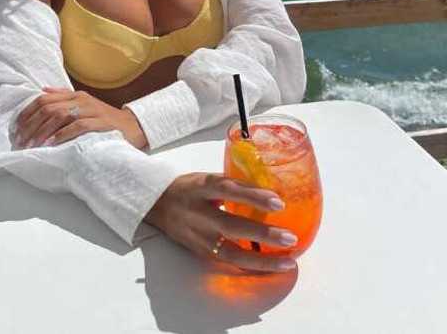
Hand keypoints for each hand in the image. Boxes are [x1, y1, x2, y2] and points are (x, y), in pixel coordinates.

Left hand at [14, 87, 148, 149]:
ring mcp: (92, 110)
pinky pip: (77, 126)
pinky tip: (51, 143)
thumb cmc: (105, 119)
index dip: (27, 113)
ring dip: (43, 131)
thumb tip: (42, 90)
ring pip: (60, 115)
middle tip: (21, 141)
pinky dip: (62, 135)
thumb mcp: (84, 104)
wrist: (133, 126)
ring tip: (33, 144)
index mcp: (76, 95)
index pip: (44, 99)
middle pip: (49, 108)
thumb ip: (64, 97)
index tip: (16, 128)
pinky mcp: (101, 123)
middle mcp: (82, 100)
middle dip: (31, 125)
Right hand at [145, 172, 297, 272]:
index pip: (228, 189)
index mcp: (201, 188)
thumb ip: (237, 184)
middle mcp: (198, 213)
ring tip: (287, 262)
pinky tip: (271, 268)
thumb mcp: (209, 178)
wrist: (156, 205)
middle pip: (230, 226)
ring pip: (229, 252)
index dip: (253, 196)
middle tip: (290, 238)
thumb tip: (275, 188)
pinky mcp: (199, 252)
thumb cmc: (191, 188)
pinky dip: (250, 266)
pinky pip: (227, 261)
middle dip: (262, 234)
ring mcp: (197, 236)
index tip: (279, 203)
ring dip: (261, 260)